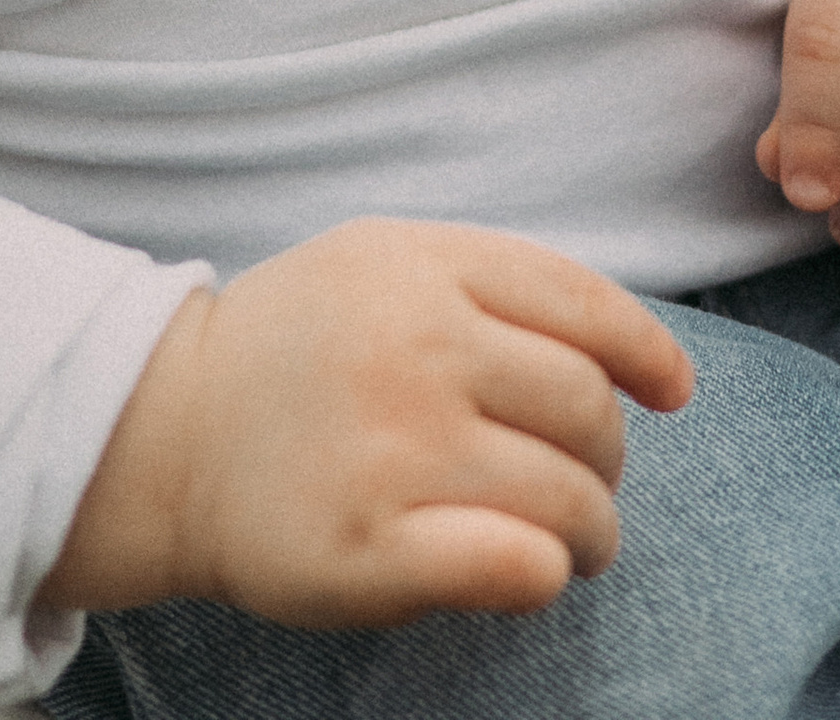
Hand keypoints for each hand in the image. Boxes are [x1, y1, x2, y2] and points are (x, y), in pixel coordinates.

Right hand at [41, 218, 693, 629]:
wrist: (166, 434)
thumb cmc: (297, 351)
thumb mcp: (382, 266)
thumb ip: (495, 287)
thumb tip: (642, 361)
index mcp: (420, 267)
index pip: (582, 304)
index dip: (647, 352)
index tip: (673, 391)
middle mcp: (413, 347)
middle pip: (586, 409)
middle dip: (608, 456)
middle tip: (584, 480)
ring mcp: (392, 449)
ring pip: (569, 498)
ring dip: (593, 530)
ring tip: (570, 540)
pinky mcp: (370, 548)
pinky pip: (516, 567)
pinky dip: (545, 573)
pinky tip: (529, 569)